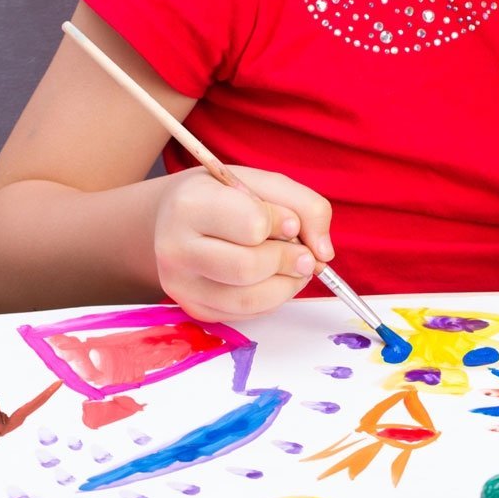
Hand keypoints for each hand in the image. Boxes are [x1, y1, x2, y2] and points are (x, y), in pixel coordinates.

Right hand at [154, 165, 333, 320]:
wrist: (175, 217)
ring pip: (249, 299)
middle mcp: (175, 247)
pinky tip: (271, 278)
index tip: (290, 222)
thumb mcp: (263, 183)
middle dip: (289, 260)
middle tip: (303, 253)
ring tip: (293, 265)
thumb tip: (323, 253)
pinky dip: (271, 299)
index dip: (283, 224)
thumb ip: (304, 206)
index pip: (252, 225)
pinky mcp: (193, 308)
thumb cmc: (224, 196)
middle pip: (249, 268)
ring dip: (286, 284)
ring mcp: (180, 283)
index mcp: (189, 204)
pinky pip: (245, 314)